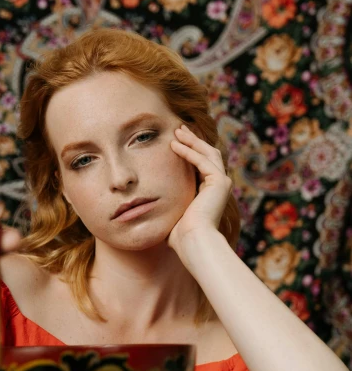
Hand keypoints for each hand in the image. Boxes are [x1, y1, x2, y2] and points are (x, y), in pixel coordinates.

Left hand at [167, 124, 232, 257]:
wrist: (194, 242)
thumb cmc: (181, 236)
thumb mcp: (173, 214)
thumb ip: (168, 206)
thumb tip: (148, 208)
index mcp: (211, 192)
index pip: (203, 164)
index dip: (191, 151)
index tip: (177, 141)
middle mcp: (220, 186)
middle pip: (209, 154)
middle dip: (193, 140)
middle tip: (179, 129)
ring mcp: (222, 183)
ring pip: (208, 153)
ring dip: (192, 140)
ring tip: (177, 131)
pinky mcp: (219, 182)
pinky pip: (202, 160)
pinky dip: (188, 151)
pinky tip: (174, 145)